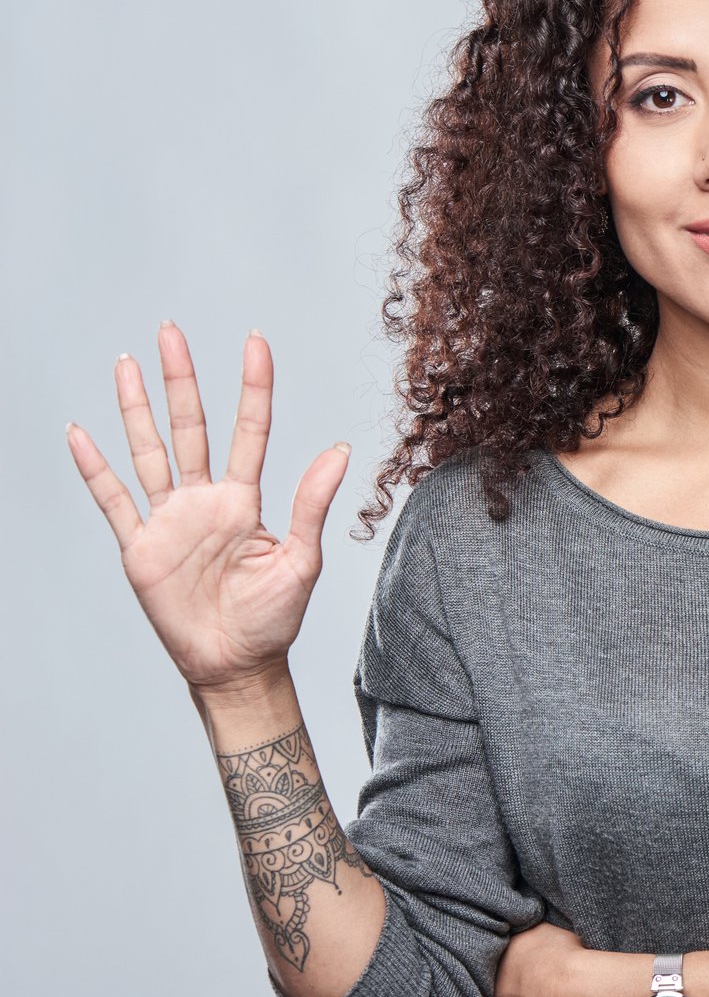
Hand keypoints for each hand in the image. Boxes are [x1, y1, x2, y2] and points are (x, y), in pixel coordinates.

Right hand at [65, 324, 350, 695]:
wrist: (236, 665)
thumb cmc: (273, 618)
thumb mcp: (301, 560)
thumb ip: (311, 504)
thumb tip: (340, 449)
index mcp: (244, 501)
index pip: (249, 430)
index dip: (252, 386)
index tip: (255, 341)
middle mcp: (204, 501)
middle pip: (190, 426)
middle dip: (181, 379)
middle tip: (171, 331)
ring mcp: (169, 520)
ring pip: (149, 450)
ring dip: (136, 408)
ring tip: (127, 363)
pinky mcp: (139, 547)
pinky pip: (113, 499)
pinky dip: (94, 467)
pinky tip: (80, 433)